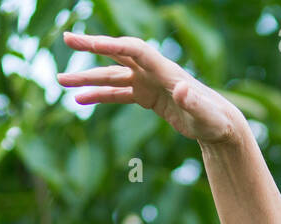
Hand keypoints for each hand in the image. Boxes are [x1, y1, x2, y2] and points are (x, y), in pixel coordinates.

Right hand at [58, 32, 244, 146]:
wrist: (220, 127)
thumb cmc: (215, 120)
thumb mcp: (205, 115)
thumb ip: (192, 101)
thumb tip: (181, 88)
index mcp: (165, 71)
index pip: (134, 50)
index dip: (111, 44)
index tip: (88, 43)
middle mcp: (154, 72)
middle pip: (118, 53)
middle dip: (92, 47)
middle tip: (66, 40)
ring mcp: (148, 83)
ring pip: (112, 76)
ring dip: (88, 78)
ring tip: (61, 81)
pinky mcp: (147, 96)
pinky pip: (118, 93)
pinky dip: (100, 96)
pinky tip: (80, 100)